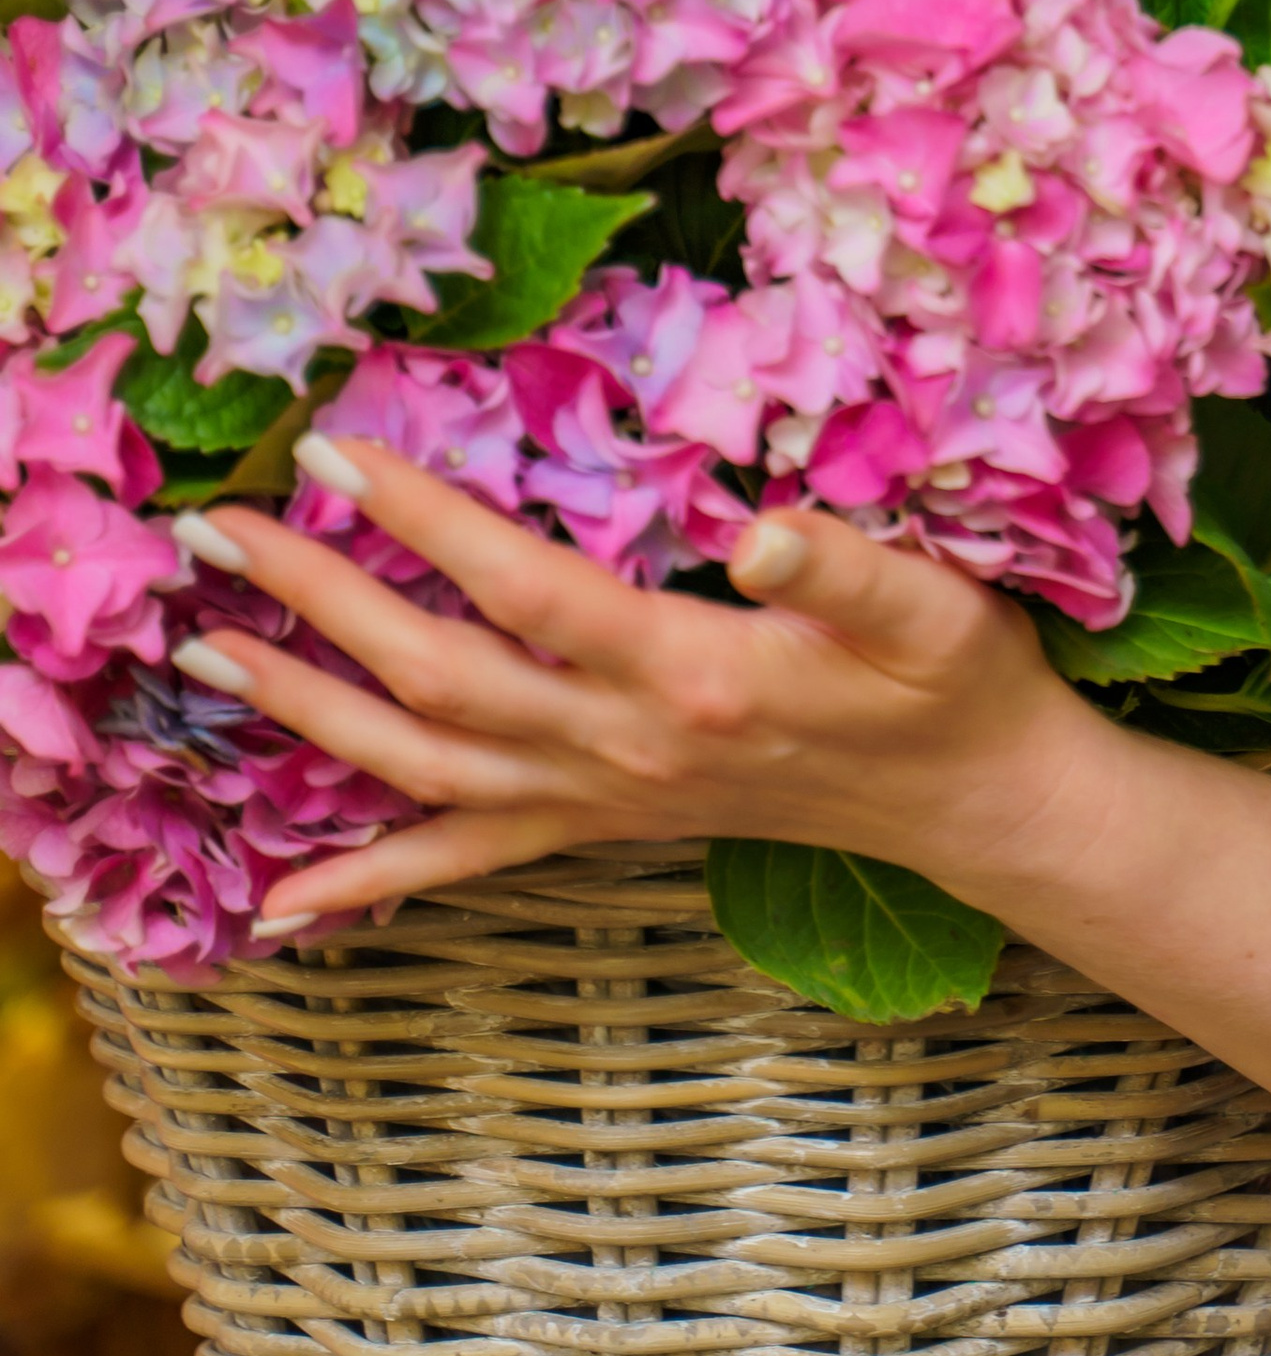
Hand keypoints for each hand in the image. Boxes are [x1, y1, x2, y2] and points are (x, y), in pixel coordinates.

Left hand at [168, 440, 1091, 933]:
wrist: (975, 803)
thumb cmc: (953, 682)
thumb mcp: (930, 604)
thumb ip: (844, 564)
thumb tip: (759, 527)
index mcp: (688, 673)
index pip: (521, 587)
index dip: (422, 519)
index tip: (336, 449)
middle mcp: (622, 747)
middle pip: (435, 678)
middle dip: (318, 604)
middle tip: (222, 533)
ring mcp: (602, 797)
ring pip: (422, 767)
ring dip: (305, 717)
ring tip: (211, 655)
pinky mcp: (603, 824)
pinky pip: (465, 861)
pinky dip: (367, 881)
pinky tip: (281, 906)